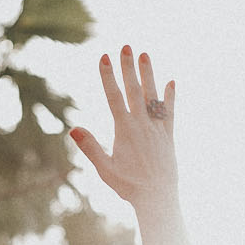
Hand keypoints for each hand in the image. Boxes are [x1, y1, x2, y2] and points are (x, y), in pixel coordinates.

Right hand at [69, 46, 178, 210]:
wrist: (158, 197)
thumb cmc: (128, 186)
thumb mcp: (105, 169)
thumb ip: (90, 147)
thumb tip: (73, 128)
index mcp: (124, 130)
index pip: (114, 97)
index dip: (108, 76)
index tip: (104, 57)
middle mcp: (142, 125)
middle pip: (134, 90)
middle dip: (128, 67)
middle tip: (125, 46)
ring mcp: (156, 129)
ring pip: (152, 96)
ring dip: (148, 75)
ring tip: (144, 55)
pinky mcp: (168, 136)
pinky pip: (169, 112)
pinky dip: (170, 97)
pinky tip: (171, 82)